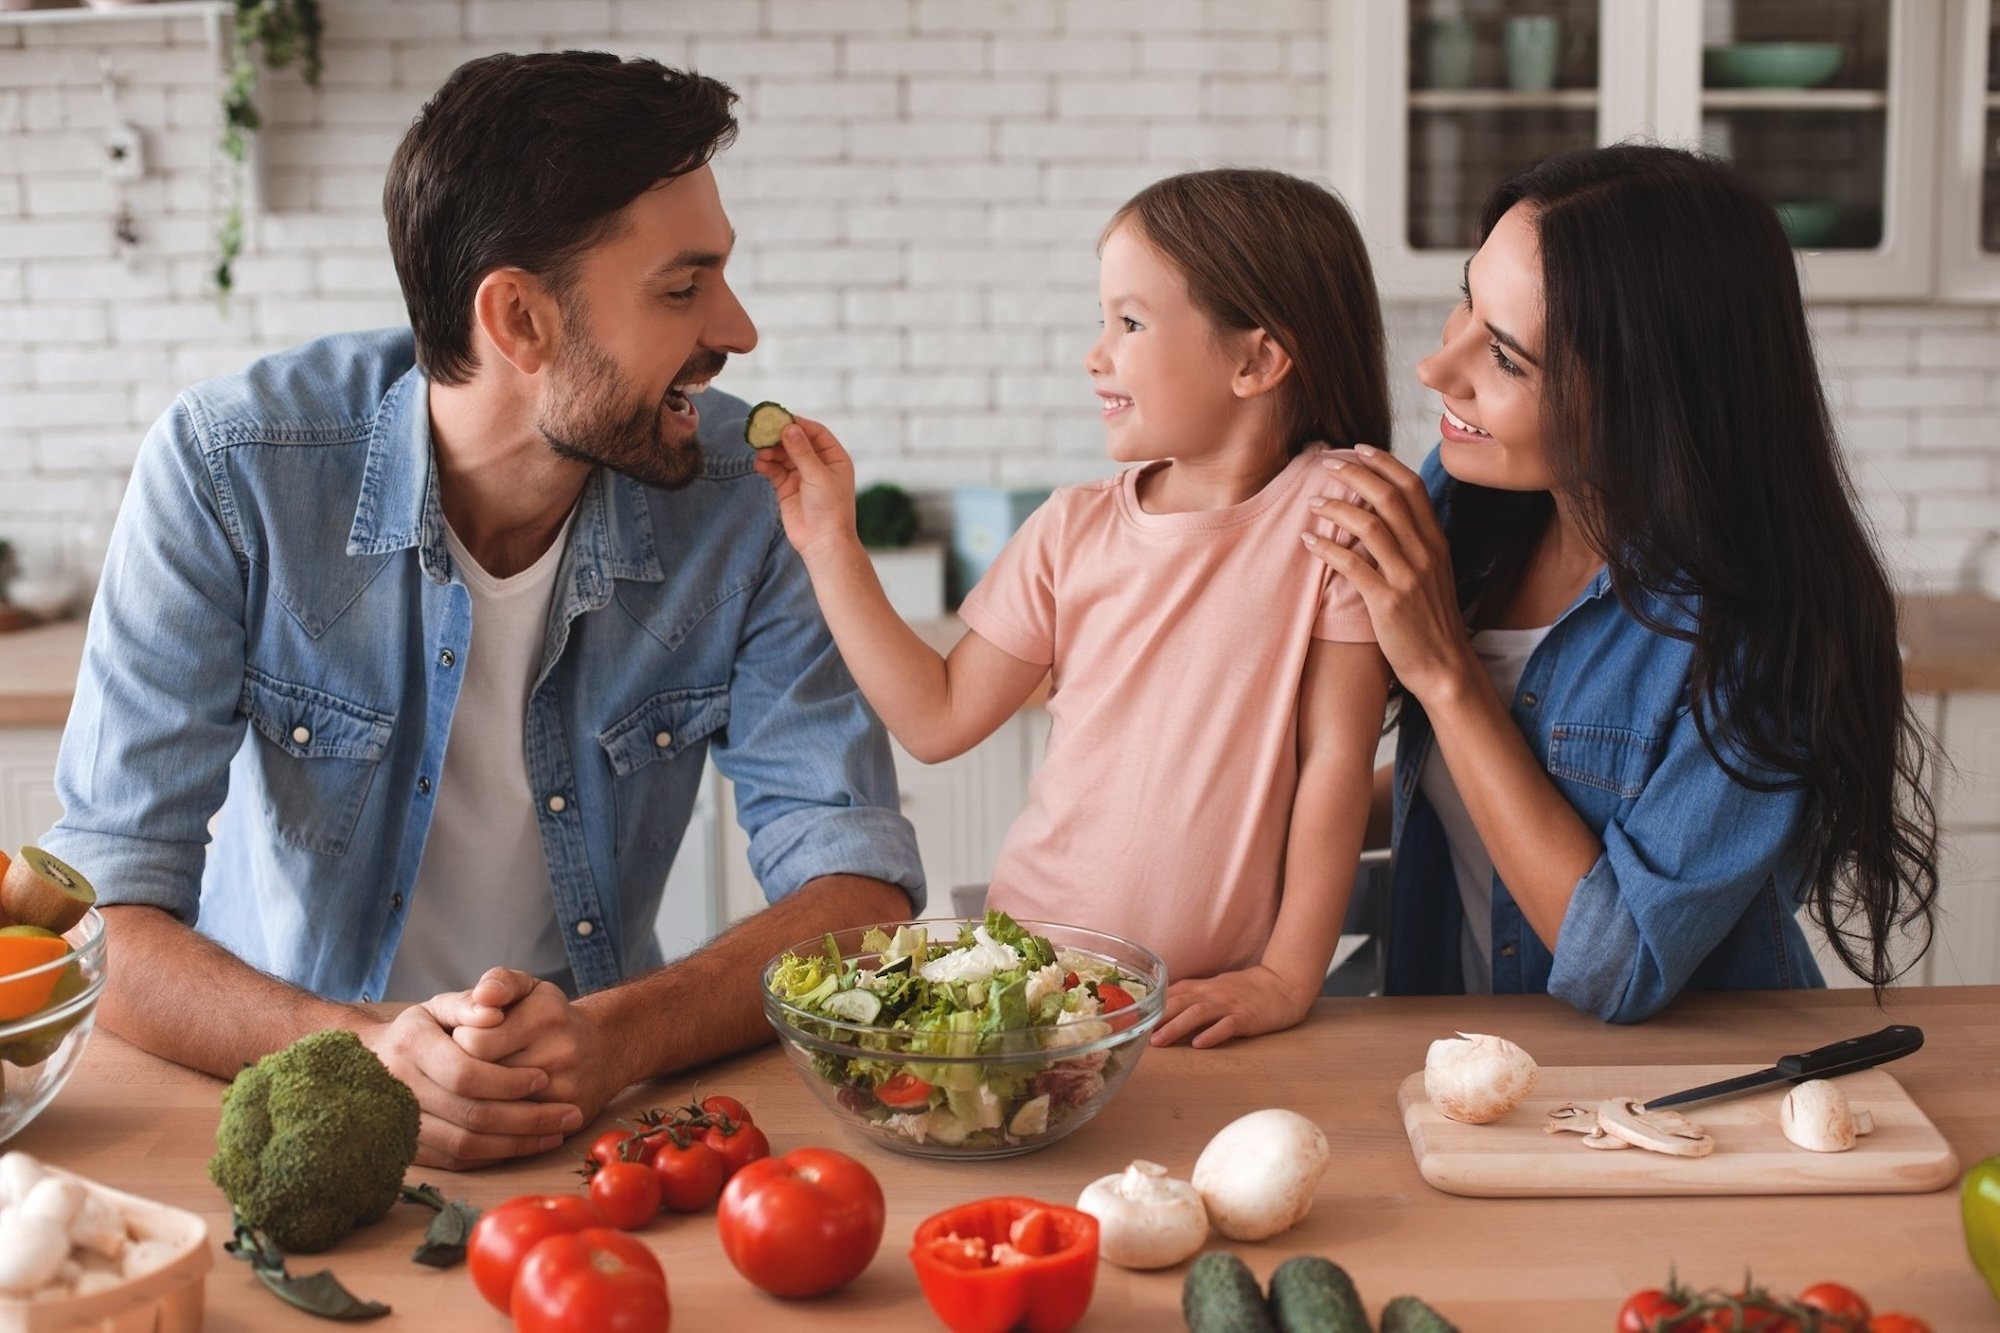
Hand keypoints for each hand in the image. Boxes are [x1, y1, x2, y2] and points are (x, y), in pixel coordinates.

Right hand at [355, 980, 583, 1169]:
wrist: (378, 1061)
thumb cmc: (427, 1029)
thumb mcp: (446, 1004)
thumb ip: (472, 1001)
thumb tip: (492, 1010)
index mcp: (410, 1044)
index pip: (465, 1073)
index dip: (507, 1080)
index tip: (544, 1078)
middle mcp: (398, 1087)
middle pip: (470, 1114)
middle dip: (525, 1118)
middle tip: (568, 1114)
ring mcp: (399, 1123)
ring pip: (464, 1144)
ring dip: (516, 1143)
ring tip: (557, 1134)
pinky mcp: (409, 1148)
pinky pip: (457, 1160)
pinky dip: (495, 1156)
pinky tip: (527, 1145)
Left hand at [448, 968, 627, 1136]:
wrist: (607, 1049)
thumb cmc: (551, 1018)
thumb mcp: (529, 989)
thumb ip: (499, 982)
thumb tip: (483, 996)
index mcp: (543, 1016)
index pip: (473, 1042)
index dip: (459, 1043)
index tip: (464, 1039)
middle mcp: (559, 1052)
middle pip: (482, 1078)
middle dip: (465, 1074)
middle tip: (467, 1066)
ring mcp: (566, 1088)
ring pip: (498, 1108)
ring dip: (481, 1100)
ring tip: (483, 1086)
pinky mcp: (569, 1118)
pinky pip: (518, 1129)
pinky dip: (502, 1121)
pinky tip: (503, 1107)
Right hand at [750, 416, 859, 563]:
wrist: (822, 542)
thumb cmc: (830, 509)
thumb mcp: (818, 476)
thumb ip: (802, 451)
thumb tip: (789, 427)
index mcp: (834, 458)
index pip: (815, 433)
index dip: (798, 424)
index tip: (779, 418)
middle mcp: (818, 464)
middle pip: (796, 442)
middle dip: (779, 437)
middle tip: (762, 432)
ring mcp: (801, 476)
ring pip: (783, 455)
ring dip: (770, 451)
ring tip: (760, 451)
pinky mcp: (787, 488)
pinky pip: (774, 470)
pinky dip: (766, 465)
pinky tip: (759, 463)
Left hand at [1151, 965, 1313, 1048]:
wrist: (1282, 985)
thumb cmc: (1246, 990)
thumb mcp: (1216, 988)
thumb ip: (1192, 995)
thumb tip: (1165, 1004)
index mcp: (1204, 988)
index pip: (1172, 993)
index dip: (1151, 1004)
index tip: (1132, 1016)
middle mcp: (1213, 994)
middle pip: (1179, 1002)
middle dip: (1156, 1017)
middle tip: (1136, 1031)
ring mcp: (1230, 1005)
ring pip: (1198, 1013)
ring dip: (1176, 1027)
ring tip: (1159, 1041)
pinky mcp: (1246, 1018)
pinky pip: (1227, 1026)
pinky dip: (1212, 1034)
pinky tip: (1199, 1044)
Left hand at [1302, 445, 1479, 704]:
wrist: (1445, 667)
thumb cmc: (1431, 621)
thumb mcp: (1433, 574)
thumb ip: (1414, 543)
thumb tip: (1384, 515)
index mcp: (1436, 543)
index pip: (1412, 487)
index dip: (1384, 462)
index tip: (1359, 448)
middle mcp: (1425, 554)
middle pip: (1389, 497)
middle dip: (1355, 473)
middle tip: (1327, 464)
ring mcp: (1408, 578)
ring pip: (1370, 525)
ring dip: (1337, 508)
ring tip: (1313, 502)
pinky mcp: (1388, 603)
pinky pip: (1353, 565)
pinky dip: (1328, 548)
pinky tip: (1309, 541)